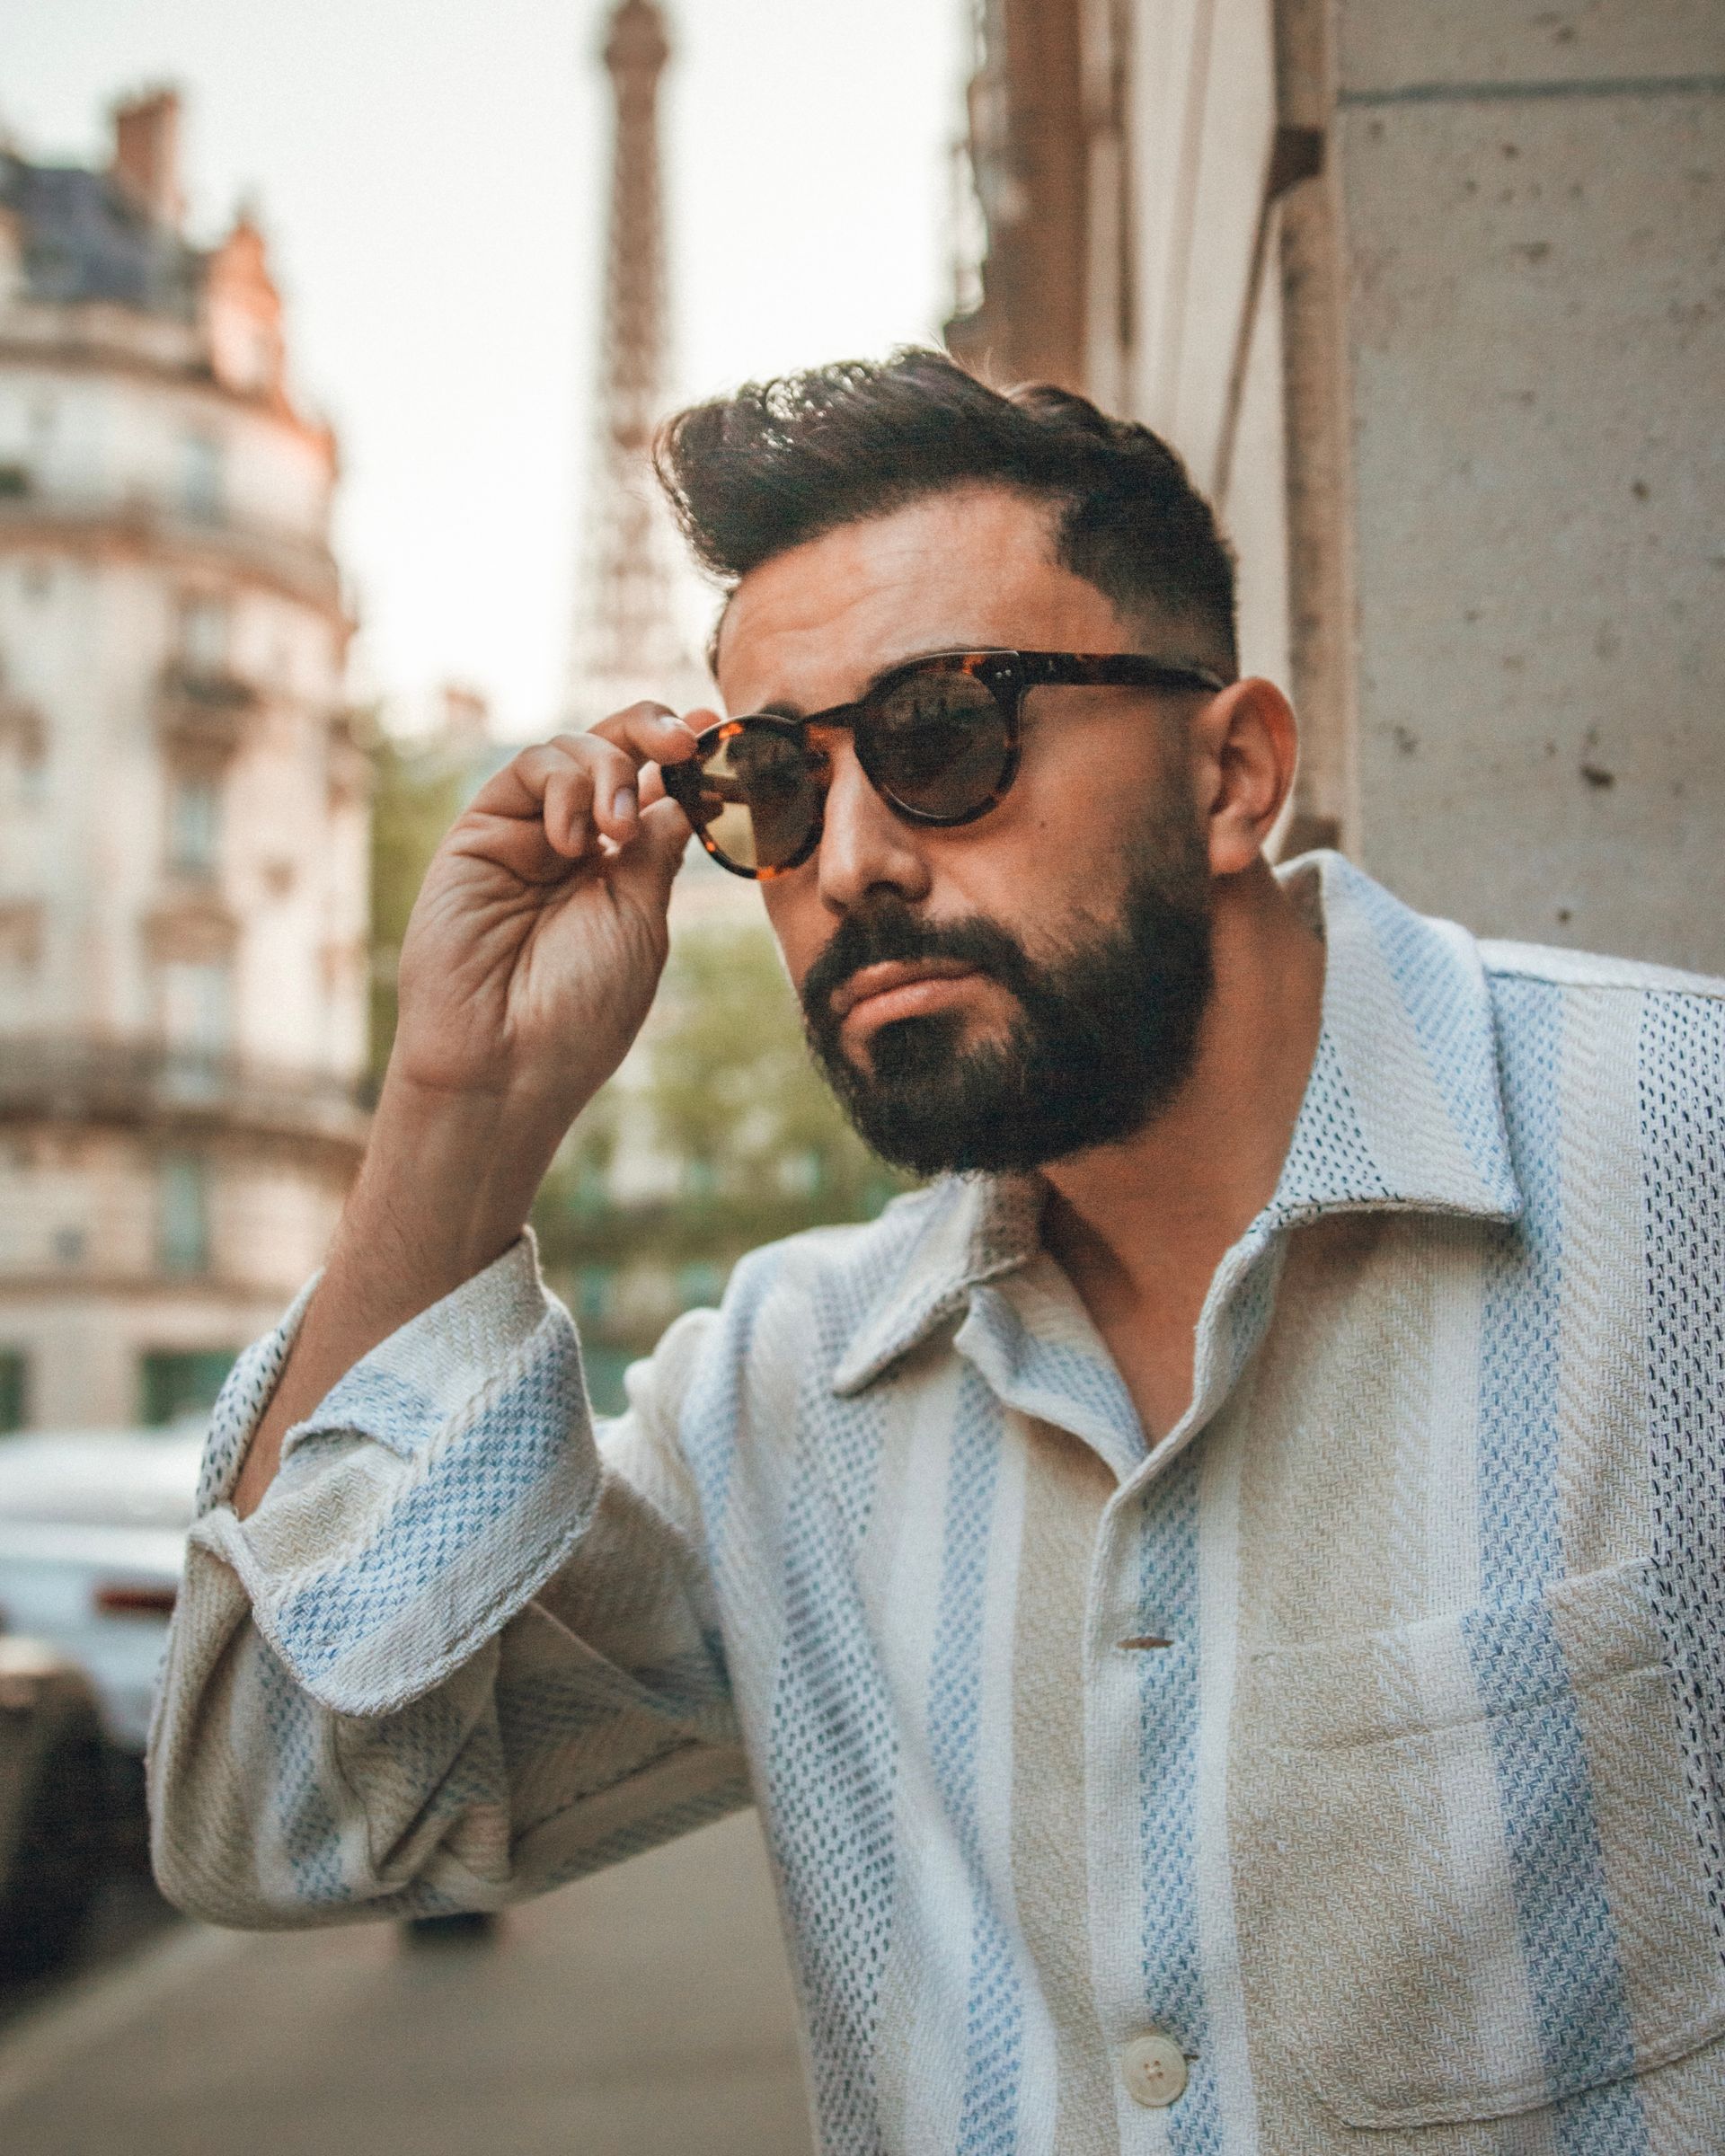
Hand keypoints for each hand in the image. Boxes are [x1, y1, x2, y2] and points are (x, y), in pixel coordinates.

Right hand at [386, 701, 707, 1141]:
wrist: (505, 1060)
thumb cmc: (580, 1011)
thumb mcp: (640, 923)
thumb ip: (656, 850)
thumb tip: (679, 788)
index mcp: (621, 869)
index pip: (654, 788)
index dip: (685, 754)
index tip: (719, 728)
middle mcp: (573, 844)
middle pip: (612, 751)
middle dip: (653, 729)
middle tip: (686, 740)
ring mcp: (524, 835)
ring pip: (568, 751)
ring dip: (607, 769)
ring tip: (614, 829)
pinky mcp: (478, 834)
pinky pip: (522, 771)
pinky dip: (560, 786)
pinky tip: (572, 838)